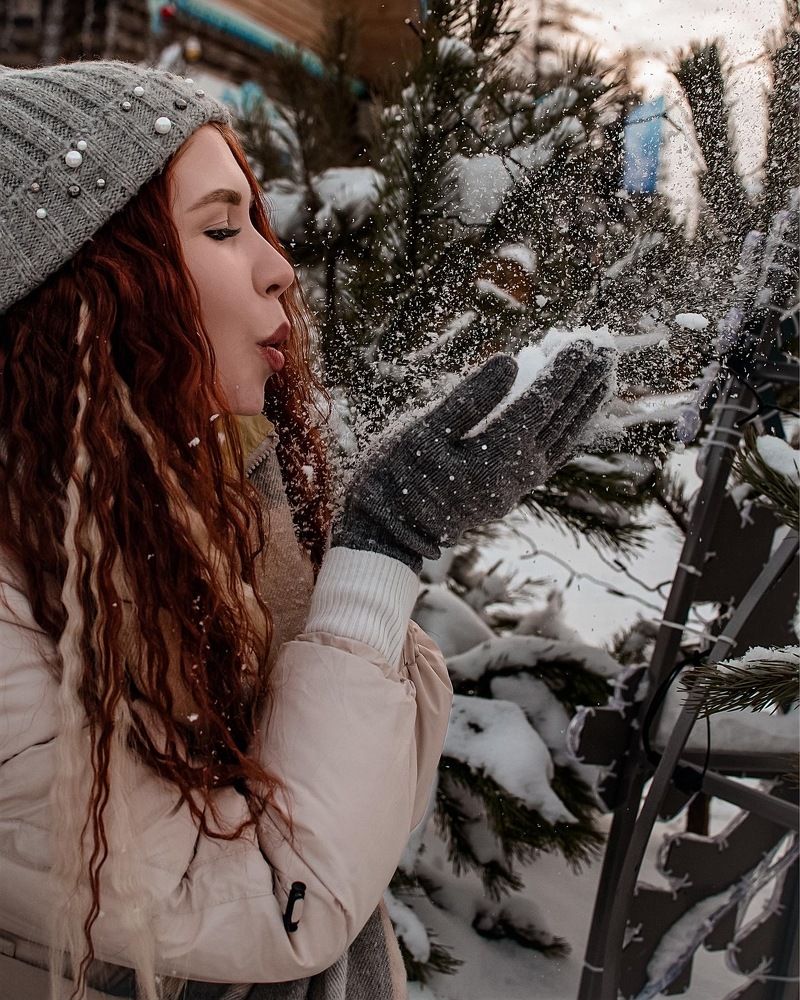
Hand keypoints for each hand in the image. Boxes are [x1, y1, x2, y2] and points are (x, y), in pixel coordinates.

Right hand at [333, 340, 615, 571]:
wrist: (386, 531)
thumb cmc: (395, 474)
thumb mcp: (423, 430)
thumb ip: (469, 397)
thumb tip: (511, 361)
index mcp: (495, 455)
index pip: (542, 403)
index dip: (564, 371)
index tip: (583, 341)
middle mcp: (515, 474)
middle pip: (561, 420)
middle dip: (584, 382)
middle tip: (604, 346)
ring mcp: (516, 486)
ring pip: (563, 439)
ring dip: (584, 405)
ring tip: (602, 374)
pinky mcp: (510, 491)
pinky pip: (552, 455)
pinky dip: (570, 429)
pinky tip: (577, 414)